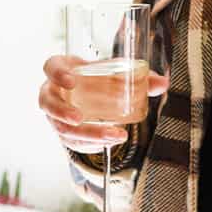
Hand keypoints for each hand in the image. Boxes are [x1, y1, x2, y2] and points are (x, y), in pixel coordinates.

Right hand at [40, 56, 168, 152]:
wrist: (92, 92)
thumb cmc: (100, 79)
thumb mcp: (117, 74)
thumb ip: (140, 78)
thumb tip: (163, 83)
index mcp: (62, 69)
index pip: (51, 67)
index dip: (57, 74)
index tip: (71, 81)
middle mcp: (53, 92)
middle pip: (48, 103)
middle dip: (61, 112)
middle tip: (79, 118)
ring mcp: (55, 114)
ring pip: (60, 127)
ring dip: (83, 134)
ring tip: (109, 137)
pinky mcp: (63, 131)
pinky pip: (70, 141)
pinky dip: (89, 144)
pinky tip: (107, 143)